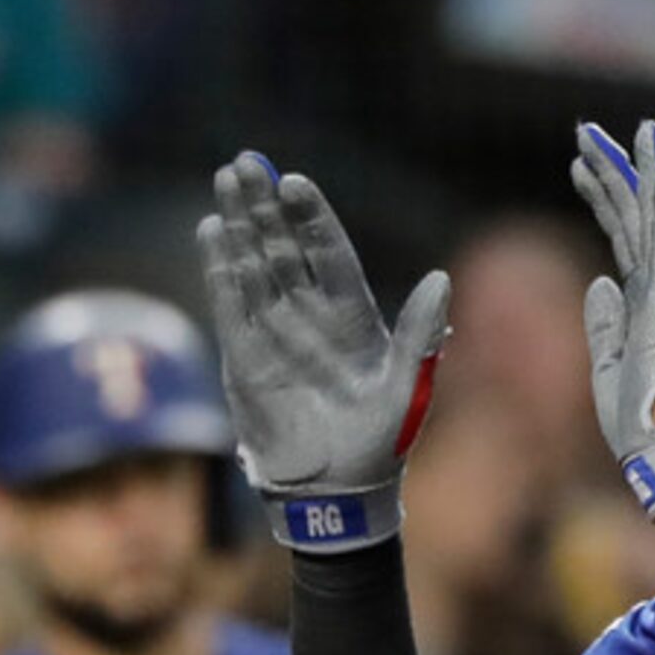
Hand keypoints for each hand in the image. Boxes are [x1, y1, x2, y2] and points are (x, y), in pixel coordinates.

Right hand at [197, 153, 450, 551]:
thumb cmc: (381, 444)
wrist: (336, 492)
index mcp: (355, 317)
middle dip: (266, 205)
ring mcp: (276, 332)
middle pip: (285, 247)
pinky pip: (230, 302)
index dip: (311, 217)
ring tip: (226, 179)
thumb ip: (419, 335)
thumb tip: (443, 279)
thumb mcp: (408, 389)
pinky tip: (211, 231)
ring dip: (240, 224)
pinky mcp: (245, 356)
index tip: (293, 182)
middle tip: (245, 162)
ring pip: (255, 265)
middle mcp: (312, 315)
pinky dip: (220, 268)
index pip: (329, 252)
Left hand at [570, 121, 654, 520]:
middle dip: (611, 172)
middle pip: (632, 218)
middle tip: (586, 131)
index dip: (601, 197)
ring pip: (652, 219)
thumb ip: (603, 323)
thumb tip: (597, 283)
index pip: (619, 237)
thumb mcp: (605, 365)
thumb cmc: (637, 420)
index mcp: (641, 303)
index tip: (579, 165)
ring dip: (638, 173)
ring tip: (626, 131)